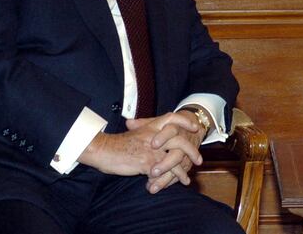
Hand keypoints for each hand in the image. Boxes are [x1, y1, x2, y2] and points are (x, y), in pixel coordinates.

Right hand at [78, 111, 202, 193]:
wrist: (104, 150)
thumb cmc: (118, 143)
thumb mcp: (135, 132)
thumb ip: (147, 131)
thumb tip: (155, 134)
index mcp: (151, 127)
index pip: (172, 118)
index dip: (185, 122)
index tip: (195, 127)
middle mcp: (154, 136)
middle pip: (179, 139)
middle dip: (191, 150)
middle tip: (199, 160)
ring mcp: (152, 149)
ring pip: (175, 157)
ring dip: (184, 168)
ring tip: (189, 177)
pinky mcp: (148, 162)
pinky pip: (166, 171)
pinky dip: (174, 178)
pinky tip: (178, 183)